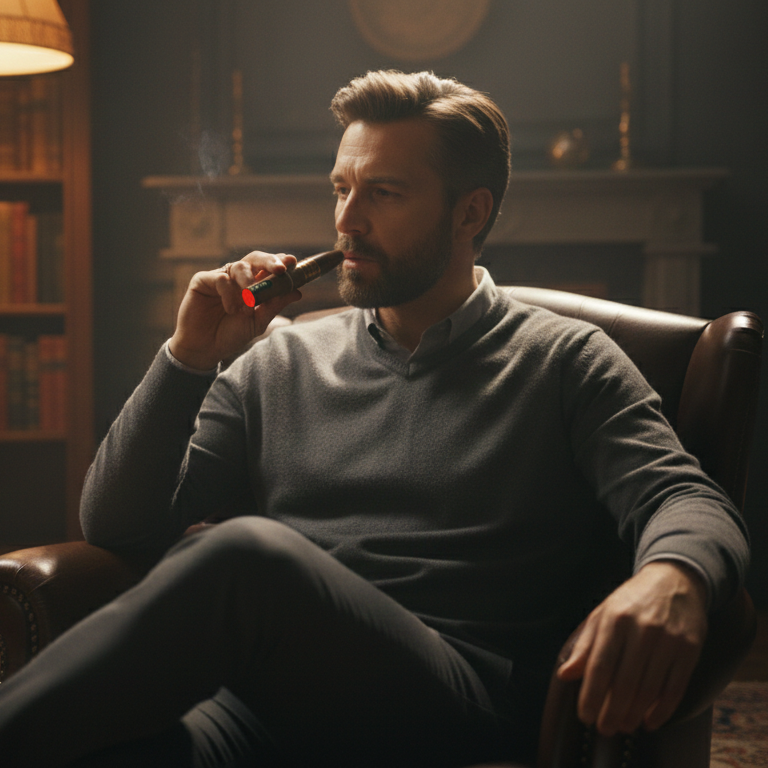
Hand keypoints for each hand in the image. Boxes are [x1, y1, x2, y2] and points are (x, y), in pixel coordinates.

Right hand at [169, 251, 300, 369]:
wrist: (206, 349)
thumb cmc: (231, 334)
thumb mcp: (258, 322)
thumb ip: (275, 305)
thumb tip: (298, 292)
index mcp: (252, 284)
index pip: (268, 267)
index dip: (280, 262)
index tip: (293, 262)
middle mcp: (237, 277)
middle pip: (255, 259)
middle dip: (270, 261)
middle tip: (280, 269)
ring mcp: (220, 276)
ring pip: (240, 267)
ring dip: (249, 285)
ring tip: (249, 306)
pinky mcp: (203, 280)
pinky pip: (221, 278)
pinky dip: (229, 294)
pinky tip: (230, 309)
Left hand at [557, 560, 707, 735]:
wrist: (674, 580)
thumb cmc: (631, 601)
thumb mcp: (602, 614)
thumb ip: (585, 645)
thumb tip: (565, 674)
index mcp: (614, 619)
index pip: (600, 665)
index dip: (591, 695)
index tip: (584, 716)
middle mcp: (641, 629)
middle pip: (624, 682)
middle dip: (612, 711)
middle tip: (604, 728)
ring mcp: (668, 640)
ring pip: (649, 689)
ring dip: (634, 714)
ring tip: (624, 726)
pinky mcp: (690, 649)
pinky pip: (675, 688)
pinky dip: (662, 710)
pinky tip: (650, 721)